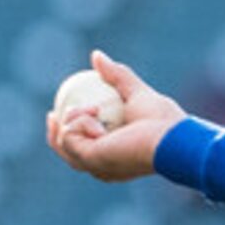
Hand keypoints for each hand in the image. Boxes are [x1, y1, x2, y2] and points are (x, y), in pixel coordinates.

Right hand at [45, 50, 184, 182]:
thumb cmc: (163, 121)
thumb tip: (96, 55)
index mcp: (115, 158)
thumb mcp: (136, 92)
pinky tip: (95, 115)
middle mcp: (104, 169)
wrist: (171, 137)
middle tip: (53, 113)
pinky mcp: (91, 160)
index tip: (59, 112)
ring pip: (63, 144)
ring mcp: (96, 167)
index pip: (84, 150)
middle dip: (55, 135)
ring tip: (93, 109)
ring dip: (71, 120)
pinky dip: (79, 121)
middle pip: (67, 154)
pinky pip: (69, 136)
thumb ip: (117, 76)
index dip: (68, 133)